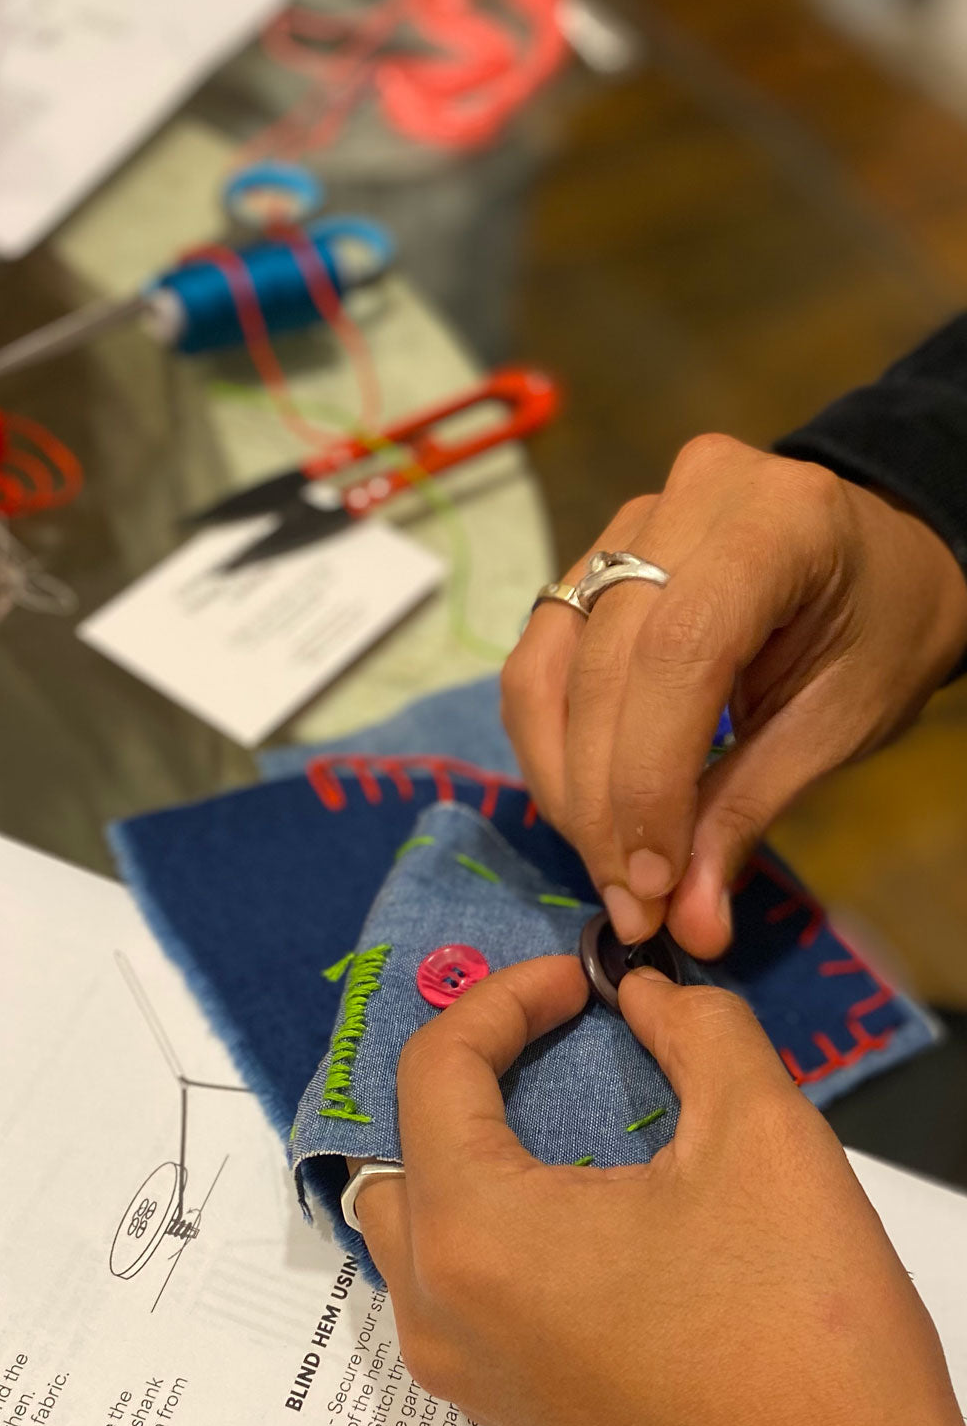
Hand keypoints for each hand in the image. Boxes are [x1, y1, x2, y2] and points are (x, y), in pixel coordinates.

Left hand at [353, 957, 966, 1425]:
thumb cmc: (803, 1334)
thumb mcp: (764, 1135)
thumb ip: (697, 1030)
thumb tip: (648, 996)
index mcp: (476, 1236)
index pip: (433, 1071)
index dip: (502, 1000)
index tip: (580, 982)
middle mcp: (441, 1312)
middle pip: (397, 1148)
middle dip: (465, 1070)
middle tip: (546, 1031)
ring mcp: (468, 1373)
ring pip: (418, 1222)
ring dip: (468, 1144)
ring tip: (556, 1098)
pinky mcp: (510, 1406)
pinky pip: (457, 1283)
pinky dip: (491, 1213)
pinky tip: (578, 1190)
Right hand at [501, 435, 966, 957]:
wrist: (882, 558)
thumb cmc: (883, 632)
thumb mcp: (839, 724)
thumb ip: (750, 810)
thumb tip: (690, 927)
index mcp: (775, 522)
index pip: (677, 653)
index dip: (648, 778)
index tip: (652, 885)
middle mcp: (686, 498)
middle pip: (602, 661)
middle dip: (601, 799)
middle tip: (630, 902)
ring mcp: (629, 520)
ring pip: (549, 661)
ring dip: (562, 778)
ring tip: (606, 862)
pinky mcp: (594, 555)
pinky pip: (542, 655)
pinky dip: (552, 742)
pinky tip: (584, 804)